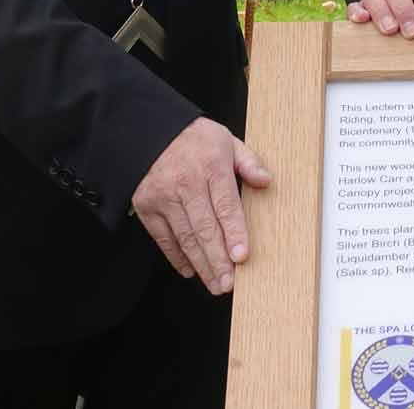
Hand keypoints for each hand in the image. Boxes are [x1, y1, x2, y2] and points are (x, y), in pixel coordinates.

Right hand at [131, 118, 272, 294]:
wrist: (149, 130)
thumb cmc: (194, 138)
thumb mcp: (227, 140)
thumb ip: (248, 162)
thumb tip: (266, 181)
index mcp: (211, 166)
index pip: (226, 206)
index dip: (234, 233)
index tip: (242, 256)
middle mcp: (186, 184)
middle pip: (205, 228)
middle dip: (218, 260)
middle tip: (229, 283)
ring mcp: (164, 197)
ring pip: (185, 237)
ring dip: (201, 264)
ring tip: (215, 284)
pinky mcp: (147, 207)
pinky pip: (163, 238)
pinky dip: (177, 257)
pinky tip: (191, 270)